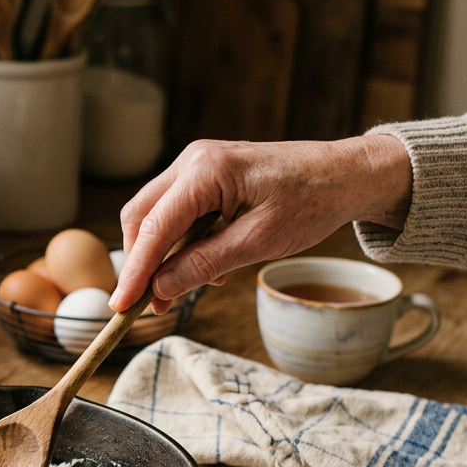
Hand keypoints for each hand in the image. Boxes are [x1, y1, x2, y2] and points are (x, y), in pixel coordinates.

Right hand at [110, 135, 412, 312]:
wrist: (346, 174)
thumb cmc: (312, 201)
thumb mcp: (259, 242)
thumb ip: (205, 264)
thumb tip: (161, 289)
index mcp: (206, 170)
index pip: (154, 227)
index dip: (135, 271)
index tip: (120, 306)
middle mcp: (194, 160)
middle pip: (142, 216)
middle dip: (140, 262)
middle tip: (145, 304)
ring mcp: (197, 165)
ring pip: (154, 215)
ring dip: (159, 255)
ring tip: (176, 292)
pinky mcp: (206, 175)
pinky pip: (176, 211)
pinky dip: (178, 243)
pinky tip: (202, 267)